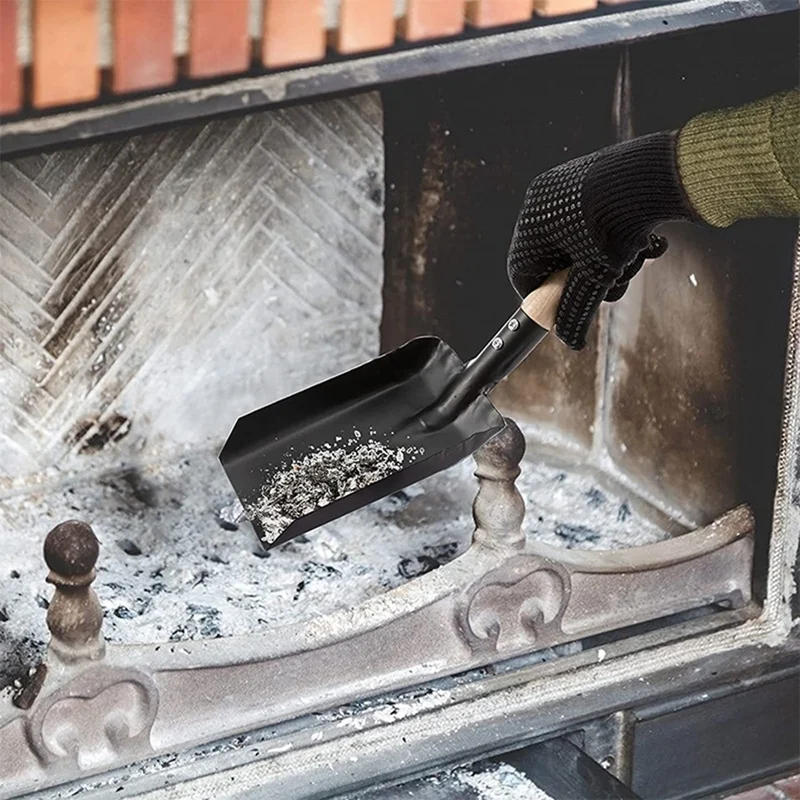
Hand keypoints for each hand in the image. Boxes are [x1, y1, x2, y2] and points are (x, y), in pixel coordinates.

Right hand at [507, 132, 695, 348]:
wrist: (660, 173)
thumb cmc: (617, 224)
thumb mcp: (595, 277)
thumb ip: (577, 311)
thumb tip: (570, 341)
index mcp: (532, 223)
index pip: (523, 272)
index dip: (545, 296)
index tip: (565, 308)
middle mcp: (544, 200)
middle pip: (556, 258)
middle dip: (586, 279)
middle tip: (610, 284)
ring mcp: (569, 185)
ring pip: (581, 242)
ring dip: (608, 261)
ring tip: (633, 259)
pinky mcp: (596, 177)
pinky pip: (598, 220)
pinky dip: (618, 238)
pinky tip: (643, 242)